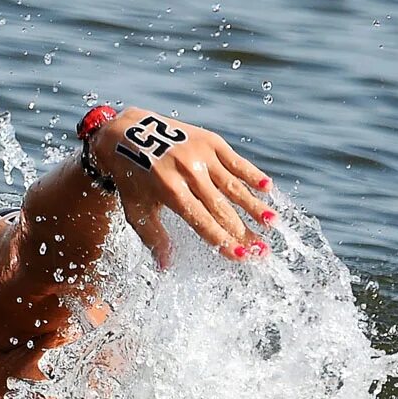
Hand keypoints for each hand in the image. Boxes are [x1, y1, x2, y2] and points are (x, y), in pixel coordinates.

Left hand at [90, 107, 275, 266]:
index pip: (202, 222)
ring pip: (233, 185)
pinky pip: (235, 161)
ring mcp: (200, 154)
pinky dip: (252, 174)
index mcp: (168, 190)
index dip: (222, 241)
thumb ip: (153, 237)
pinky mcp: (209, 140)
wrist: (125, 132)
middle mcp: (187, 171)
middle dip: (244, 232)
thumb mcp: (135, 208)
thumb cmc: (131, 178)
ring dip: (254, 206)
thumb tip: (165, 267)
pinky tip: (268, 188)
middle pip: (222, 208)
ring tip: (272, 223)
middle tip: (263, 251)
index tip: (241, 257)